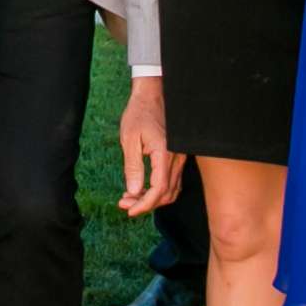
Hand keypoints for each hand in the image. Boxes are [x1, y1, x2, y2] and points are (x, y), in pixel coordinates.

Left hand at [118, 77, 181, 217]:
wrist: (152, 95)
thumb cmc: (139, 113)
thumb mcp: (129, 139)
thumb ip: (133, 167)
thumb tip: (134, 192)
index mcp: (165, 154)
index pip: (158, 190)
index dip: (144, 204)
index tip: (129, 210)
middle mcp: (177, 158)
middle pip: (166, 193)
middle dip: (146, 203)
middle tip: (125, 204)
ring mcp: (180, 158)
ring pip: (171, 189)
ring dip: (153, 198)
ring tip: (130, 198)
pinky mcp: (178, 156)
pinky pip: (172, 180)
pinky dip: (159, 189)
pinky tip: (143, 188)